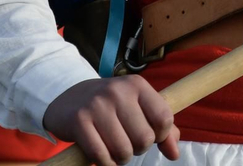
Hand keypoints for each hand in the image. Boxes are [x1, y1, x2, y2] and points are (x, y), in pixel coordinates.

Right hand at [44, 76, 179, 164]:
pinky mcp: (79, 121)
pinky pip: (101, 156)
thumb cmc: (111, 108)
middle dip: (137, 148)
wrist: (68, 99)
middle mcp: (118, 91)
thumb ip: (162, 129)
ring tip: (113, 146)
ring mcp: (97, 105)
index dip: (160, 135)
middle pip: (144, 139)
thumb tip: (174, 153)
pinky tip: (102, 155)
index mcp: (137, 85)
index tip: (147, 133)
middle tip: (125, 140)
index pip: (164, 119)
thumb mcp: (138, 108)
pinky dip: (105, 163)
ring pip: (123, 151)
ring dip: (120, 158)